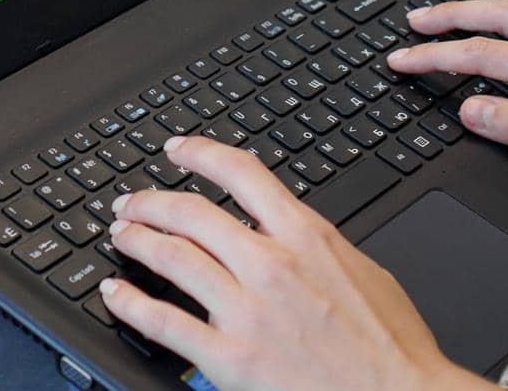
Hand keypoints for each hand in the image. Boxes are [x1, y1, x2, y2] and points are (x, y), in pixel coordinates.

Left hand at [102, 136, 491, 390]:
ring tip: (121, 235)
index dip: (201, 154)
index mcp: (307, 237)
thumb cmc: (392, 346)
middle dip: (152, 202)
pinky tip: (116, 293)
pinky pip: (163, 322)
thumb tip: (294, 236)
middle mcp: (271, 265)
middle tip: (131, 203)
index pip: (242, 174)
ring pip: (171, 257)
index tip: (177, 150)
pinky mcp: (229, 358)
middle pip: (192, 213)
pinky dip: (130, 302)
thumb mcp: (364, 272)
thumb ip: (318, 248)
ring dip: (136, 240)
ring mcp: (246, 311)